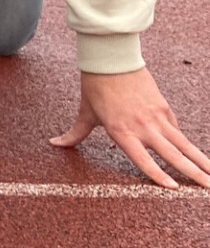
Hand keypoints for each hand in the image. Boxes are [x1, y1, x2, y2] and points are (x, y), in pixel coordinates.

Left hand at [50, 66, 209, 188]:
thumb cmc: (95, 87)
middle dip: (193, 174)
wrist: (111, 59)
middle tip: (208, 188)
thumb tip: (54, 143)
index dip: (157, 175)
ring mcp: (157, 117)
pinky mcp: (164, 108)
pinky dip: (186, 143)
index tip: (173, 188)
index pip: (143, 160)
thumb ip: (74, 134)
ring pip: (184, 144)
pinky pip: (177, 130)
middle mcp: (143, 127)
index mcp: (122, 132)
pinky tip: (196, 155)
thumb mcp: (85, 113)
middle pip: (173, 155)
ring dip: (200, 160)